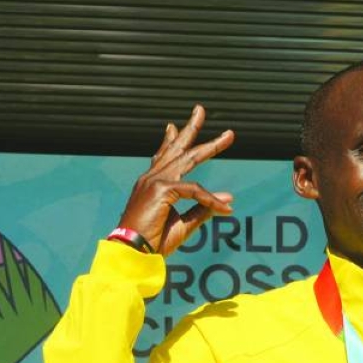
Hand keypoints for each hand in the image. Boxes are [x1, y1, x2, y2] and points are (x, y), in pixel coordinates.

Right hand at [118, 105, 235, 254]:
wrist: (133, 254)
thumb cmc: (153, 242)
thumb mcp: (183, 224)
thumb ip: (205, 209)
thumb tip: (229, 198)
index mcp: (152, 185)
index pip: (163, 156)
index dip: (171, 140)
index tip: (173, 127)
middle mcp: (151, 178)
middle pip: (177, 149)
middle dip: (192, 128)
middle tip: (201, 109)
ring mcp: (155, 181)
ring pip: (189, 159)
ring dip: (211, 146)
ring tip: (229, 135)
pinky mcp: (161, 189)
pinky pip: (194, 190)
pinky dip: (211, 198)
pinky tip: (224, 207)